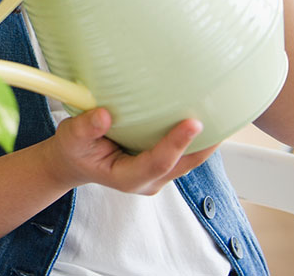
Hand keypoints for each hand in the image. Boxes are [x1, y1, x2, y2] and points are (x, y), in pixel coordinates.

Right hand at [45, 108, 215, 194]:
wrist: (75, 162)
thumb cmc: (75, 150)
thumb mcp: (71, 138)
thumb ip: (86, 128)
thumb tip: (105, 114)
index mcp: (127, 177)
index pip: (158, 162)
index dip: (177, 143)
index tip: (193, 122)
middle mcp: (148, 179)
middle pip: (184, 164)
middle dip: (204, 143)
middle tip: (222, 115)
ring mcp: (157, 174)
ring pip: (189, 160)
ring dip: (204, 140)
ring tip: (221, 112)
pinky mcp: (161, 164)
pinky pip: (184, 153)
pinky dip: (195, 137)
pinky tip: (202, 115)